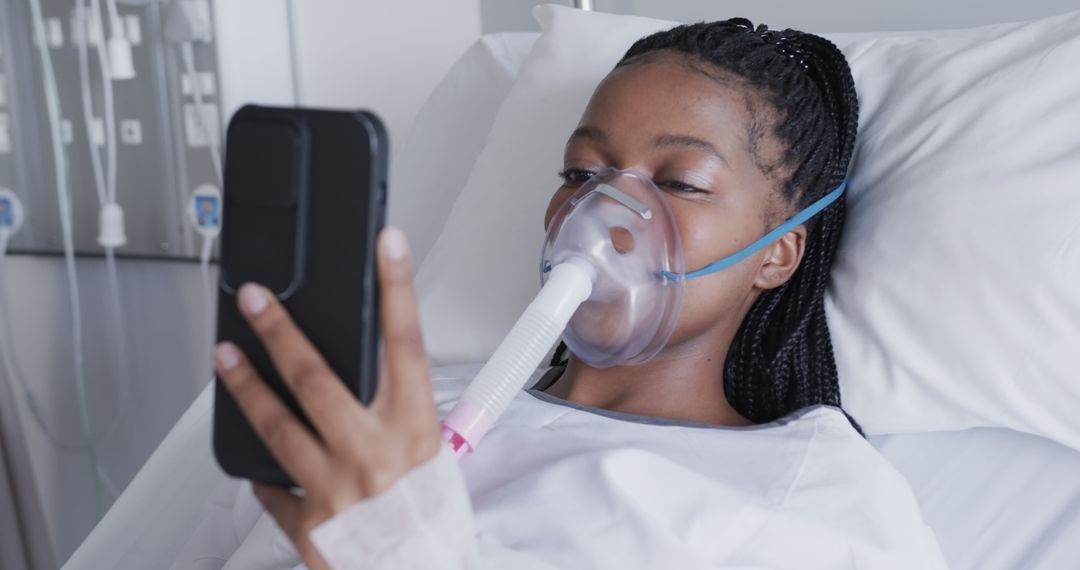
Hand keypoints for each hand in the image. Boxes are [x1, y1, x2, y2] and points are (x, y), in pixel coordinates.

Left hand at [213, 226, 440, 569]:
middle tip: (254, 298)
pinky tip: (254, 455)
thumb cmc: (429, 519)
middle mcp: (374, 453)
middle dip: (280, 329)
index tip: (388, 245)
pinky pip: (272, 484)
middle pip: (317, 376)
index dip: (397, 288)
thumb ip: (397, 413)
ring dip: (246, 384)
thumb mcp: (430, 454)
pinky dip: (264, 469)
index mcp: (415, 430)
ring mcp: (336, 487)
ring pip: (278, 423)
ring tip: (225, 355)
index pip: (406, 343)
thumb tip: (364, 373)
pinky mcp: (307, 521)